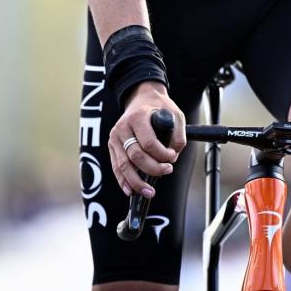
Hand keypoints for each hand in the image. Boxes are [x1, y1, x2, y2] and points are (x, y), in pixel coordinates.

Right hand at [107, 81, 185, 198]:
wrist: (142, 98)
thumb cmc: (160, 107)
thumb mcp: (176, 115)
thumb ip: (178, 136)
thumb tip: (173, 157)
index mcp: (138, 117)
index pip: (148, 143)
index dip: (162, 155)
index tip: (172, 158)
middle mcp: (123, 127)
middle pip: (135, 156)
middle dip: (152, 169)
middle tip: (167, 171)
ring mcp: (114, 137)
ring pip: (123, 165)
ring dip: (136, 182)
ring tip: (149, 192)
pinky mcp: (111, 145)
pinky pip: (116, 166)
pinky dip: (123, 180)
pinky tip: (131, 191)